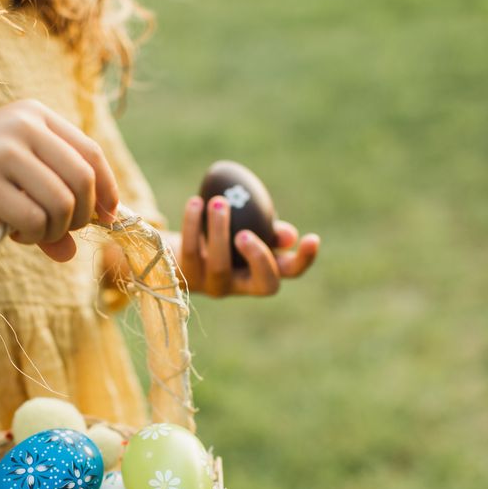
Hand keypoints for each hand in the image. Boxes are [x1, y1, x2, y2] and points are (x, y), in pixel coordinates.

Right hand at [0, 99, 118, 261]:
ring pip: (63, 203)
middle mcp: (23, 126)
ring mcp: (3, 152)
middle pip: (84, 180)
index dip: (107, 190)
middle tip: (58, 232)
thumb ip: (45, 207)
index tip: (107, 218)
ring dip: (54, 230)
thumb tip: (70, 253)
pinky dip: (33, 236)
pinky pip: (34, 220)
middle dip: (81, 217)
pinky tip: (14, 233)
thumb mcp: (9, 181)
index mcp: (34, 115)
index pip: (92, 153)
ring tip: (31, 234)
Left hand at [176, 195, 319, 296]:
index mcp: (263, 271)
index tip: (312, 237)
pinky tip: (196, 202)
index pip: (291, 271)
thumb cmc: (221, 235)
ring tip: (219, 202)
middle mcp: (242, 286)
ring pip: (221, 266)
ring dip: (220, 231)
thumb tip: (288, 237)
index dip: (304, 259)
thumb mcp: (247, 227)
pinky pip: (190, 251)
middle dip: (260, 258)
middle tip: (247, 232)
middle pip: (264, 283)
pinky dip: (193, 224)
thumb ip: (269, 230)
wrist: (175, 248)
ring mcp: (214, 286)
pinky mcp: (187, 279)